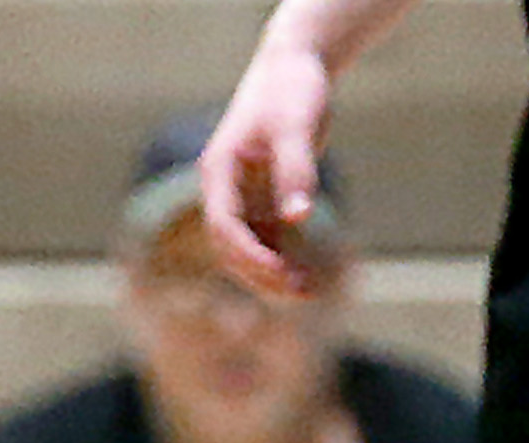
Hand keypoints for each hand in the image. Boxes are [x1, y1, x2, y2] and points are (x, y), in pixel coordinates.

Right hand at [198, 32, 339, 296]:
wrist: (294, 65)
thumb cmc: (291, 88)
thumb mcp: (296, 125)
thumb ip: (296, 169)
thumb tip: (297, 217)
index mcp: (219, 170)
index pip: (223, 226)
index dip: (249, 255)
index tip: (282, 273)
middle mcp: (223, 188)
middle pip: (230, 247)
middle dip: (261, 274)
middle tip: (302, 292)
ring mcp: (241, 196)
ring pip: (247, 250)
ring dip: (271, 275)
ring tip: (309, 292)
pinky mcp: (261, 198)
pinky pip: (266, 241)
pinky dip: (283, 261)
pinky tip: (310, 277)